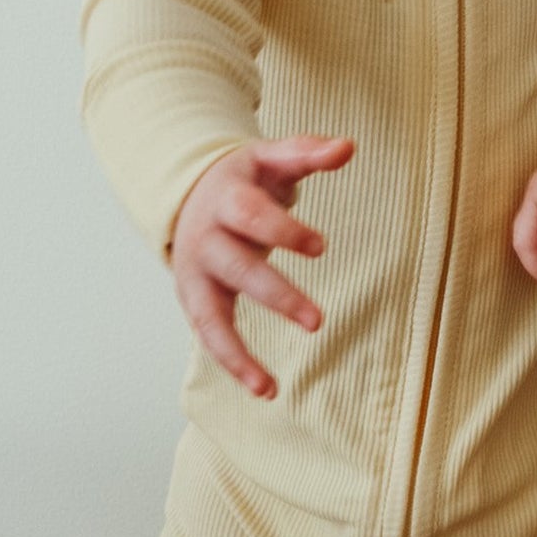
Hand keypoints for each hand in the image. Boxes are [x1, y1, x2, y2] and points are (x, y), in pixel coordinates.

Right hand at [170, 134, 352, 399]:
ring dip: (237, 352)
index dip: (283, 230)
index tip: (320, 247)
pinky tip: (264, 389)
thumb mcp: (272, 157)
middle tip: (317, 322)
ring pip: (210, 315)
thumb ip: (308, 153)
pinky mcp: (195, 300)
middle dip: (275, 296)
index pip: (251, 216)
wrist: (190, 194)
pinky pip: (209, 336)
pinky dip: (232, 364)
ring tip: (270, 387)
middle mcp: (205, 239)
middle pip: (236, 268)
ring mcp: (196, 274)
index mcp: (225, 198)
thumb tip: (347, 147)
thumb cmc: (244, 179)